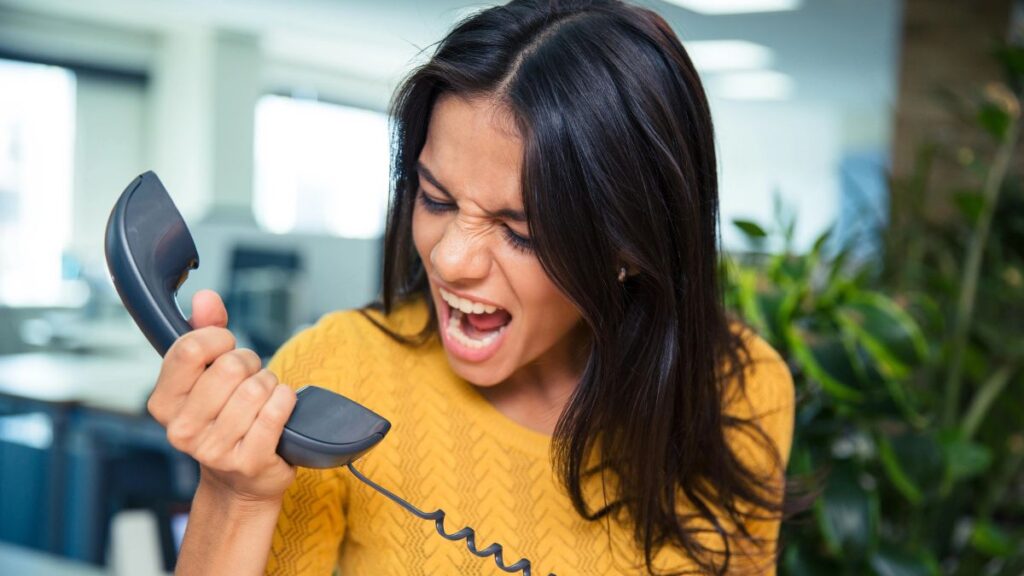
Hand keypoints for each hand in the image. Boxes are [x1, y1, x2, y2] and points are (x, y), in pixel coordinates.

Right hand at [148, 289, 296, 502]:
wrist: (238, 480)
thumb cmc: (223, 418)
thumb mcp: (206, 375)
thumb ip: (204, 331)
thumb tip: (206, 297)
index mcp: (163, 403)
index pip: (190, 349)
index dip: (218, 338)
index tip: (226, 347)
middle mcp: (181, 429)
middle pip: (231, 366)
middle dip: (250, 364)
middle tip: (249, 378)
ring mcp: (214, 449)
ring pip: (257, 388)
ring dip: (270, 384)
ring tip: (262, 398)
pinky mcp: (248, 461)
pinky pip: (277, 410)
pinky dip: (286, 400)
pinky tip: (279, 408)